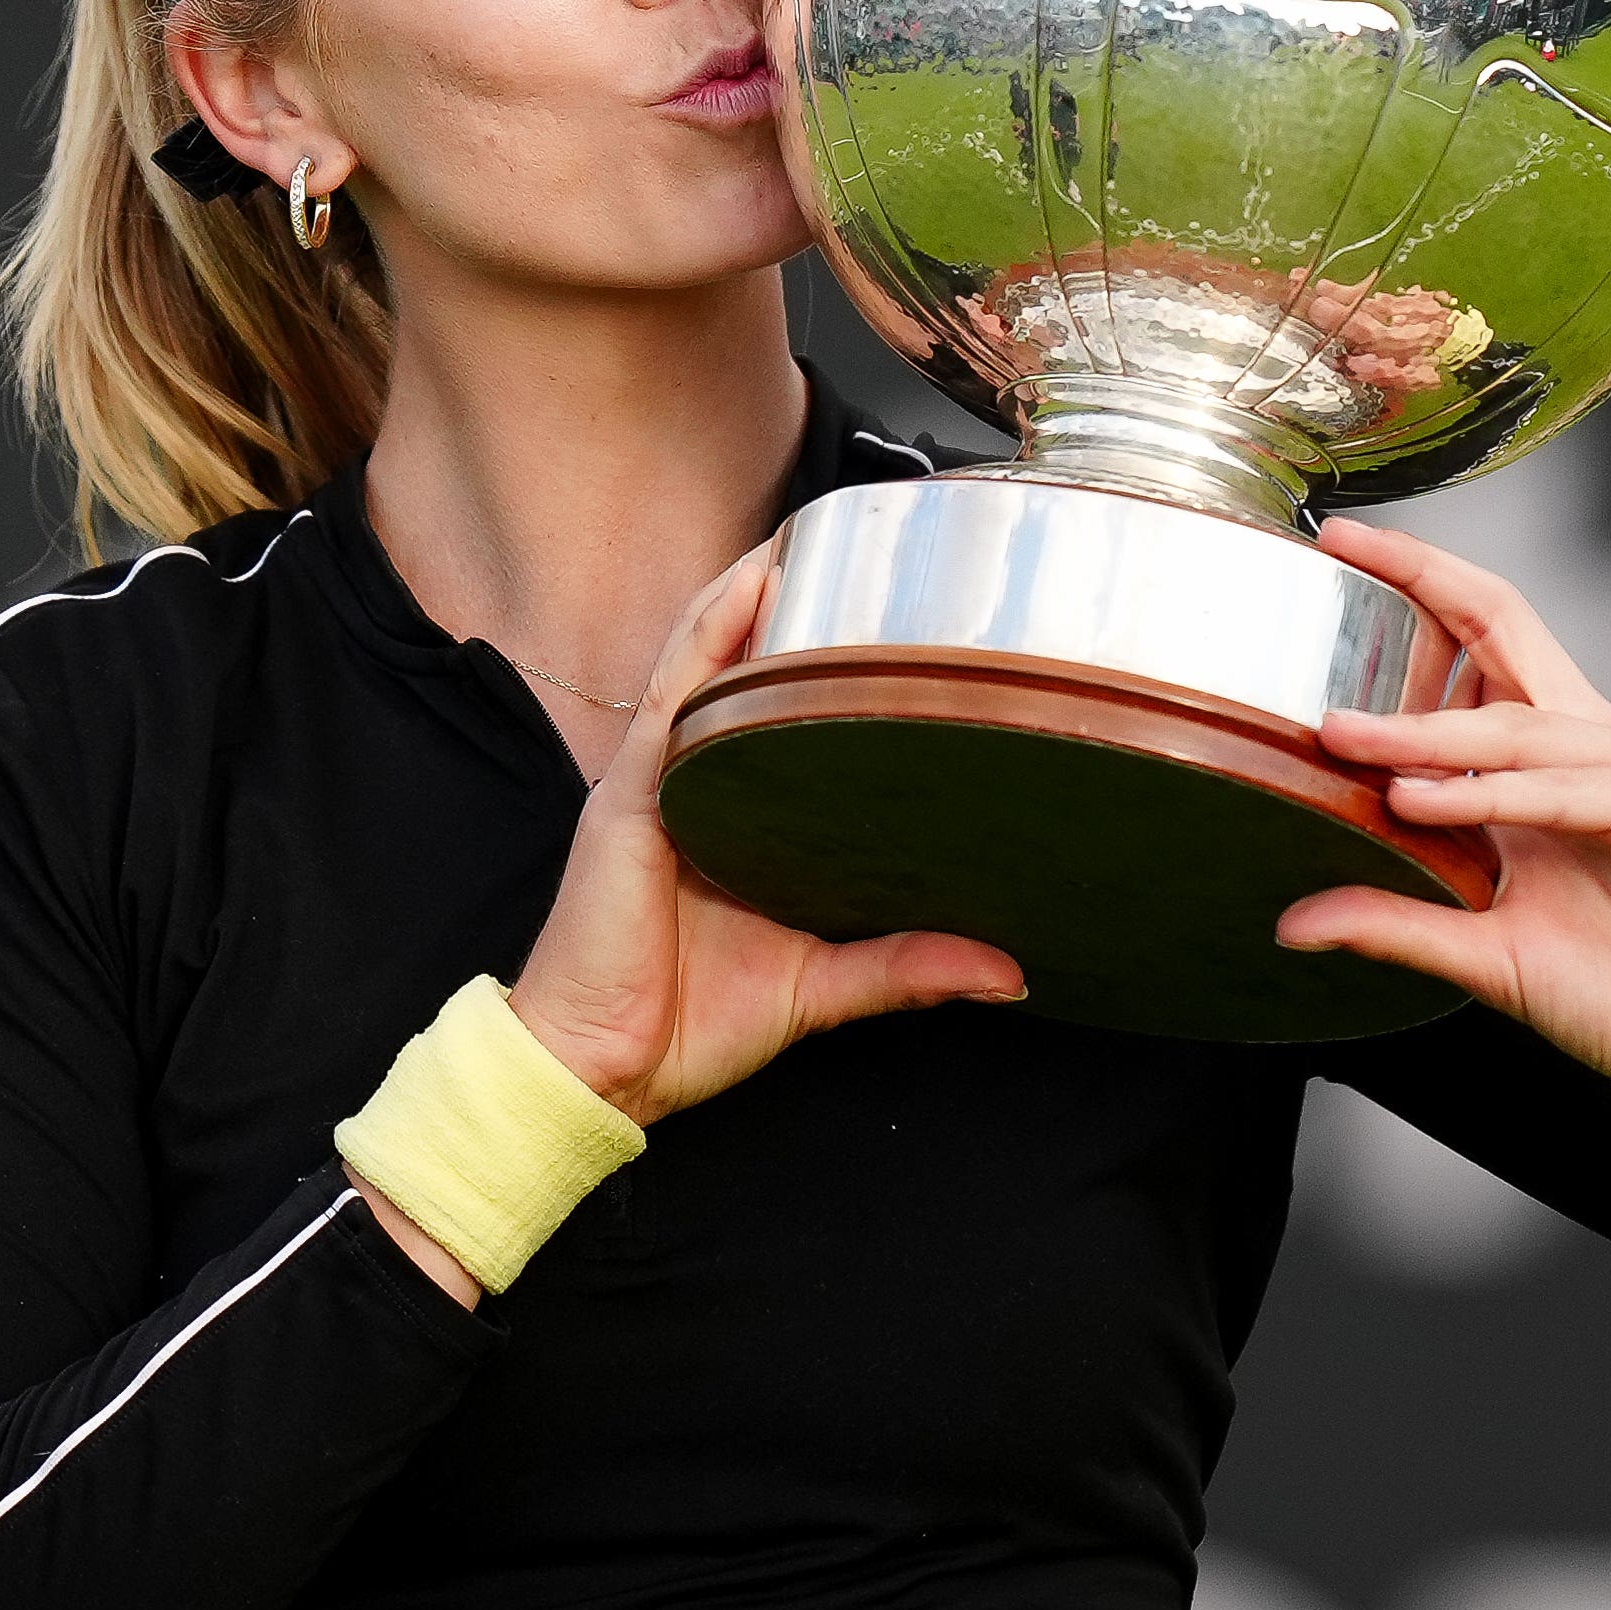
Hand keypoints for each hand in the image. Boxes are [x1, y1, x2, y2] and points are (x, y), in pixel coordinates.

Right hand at [510, 547, 1023, 1123]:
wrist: (601, 1072)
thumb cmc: (685, 1027)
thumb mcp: (822, 987)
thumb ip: (909, 966)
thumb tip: (1009, 971)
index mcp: (731, 824)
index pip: (778, 724)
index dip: (821, 668)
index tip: (889, 622)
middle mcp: (692, 790)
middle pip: (741, 678)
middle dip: (790, 612)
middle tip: (865, 553)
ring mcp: (658, 784)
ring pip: (706, 665)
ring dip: (750, 597)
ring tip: (807, 537)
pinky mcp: (632, 794)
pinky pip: (673, 696)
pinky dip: (711, 634)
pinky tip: (749, 586)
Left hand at [1276, 519, 1610, 1102]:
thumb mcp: (1481, 953)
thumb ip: (1394, 922)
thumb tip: (1296, 920)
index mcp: (1545, 759)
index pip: (1481, 640)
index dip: (1420, 584)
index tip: (1344, 547)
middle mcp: (1588, 742)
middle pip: (1505, 628)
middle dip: (1423, 583)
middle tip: (1346, 552)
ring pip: (1515, 724)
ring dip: (1424, 733)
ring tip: (1345, 740)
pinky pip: (1566, 787)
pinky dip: (1493, 794)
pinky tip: (1425, 802)